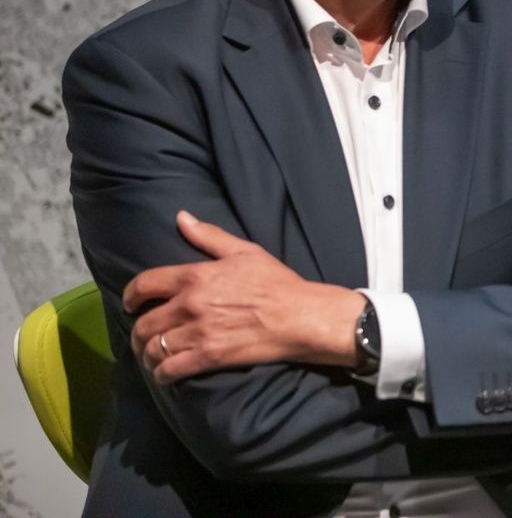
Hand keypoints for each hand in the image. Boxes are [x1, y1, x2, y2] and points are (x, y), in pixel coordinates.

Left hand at [125, 211, 365, 383]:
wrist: (300, 316)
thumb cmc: (277, 282)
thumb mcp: (245, 251)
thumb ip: (209, 236)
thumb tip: (182, 218)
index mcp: (195, 276)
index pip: (144, 284)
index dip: (130, 296)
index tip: (130, 303)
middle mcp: (189, 305)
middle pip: (143, 323)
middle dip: (138, 331)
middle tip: (143, 335)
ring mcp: (197, 333)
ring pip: (153, 348)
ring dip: (148, 353)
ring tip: (153, 354)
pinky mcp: (208, 357)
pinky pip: (169, 370)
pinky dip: (161, 373)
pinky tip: (165, 373)